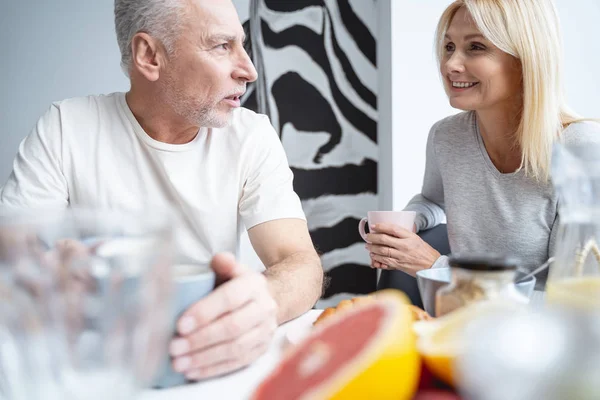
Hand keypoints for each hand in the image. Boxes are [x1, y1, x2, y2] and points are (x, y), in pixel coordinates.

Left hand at [169, 253, 277, 379]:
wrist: (265, 300)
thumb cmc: (236, 285)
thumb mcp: (230, 270)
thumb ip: (222, 264)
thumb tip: (218, 259)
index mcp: (254, 285)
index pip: (230, 299)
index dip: (205, 312)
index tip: (180, 324)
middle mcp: (264, 308)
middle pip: (232, 327)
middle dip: (200, 339)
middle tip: (174, 347)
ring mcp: (265, 331)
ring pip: (235, 348)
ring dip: (204, 358)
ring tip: (179, 362)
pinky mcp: (261, 350)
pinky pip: (237, 363)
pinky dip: (213, 369)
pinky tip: (193, 371)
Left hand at [366, 223, 439, 275]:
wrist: (432, 266)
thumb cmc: (425, 252)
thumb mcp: (416, 238)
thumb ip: (404, 234)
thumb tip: (390, 230)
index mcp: (410, 237)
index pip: (392, 229)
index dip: (381, 226)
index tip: (374, 226)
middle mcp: (405, 246)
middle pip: (384, 239)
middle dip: (373, 238)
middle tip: (368, 237)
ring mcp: (401, 256)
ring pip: (382, 251)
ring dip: (373, 248)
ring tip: (368, 246)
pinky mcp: (399, 265)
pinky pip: (385, 261)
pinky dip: (377, 258)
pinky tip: (374, 256)